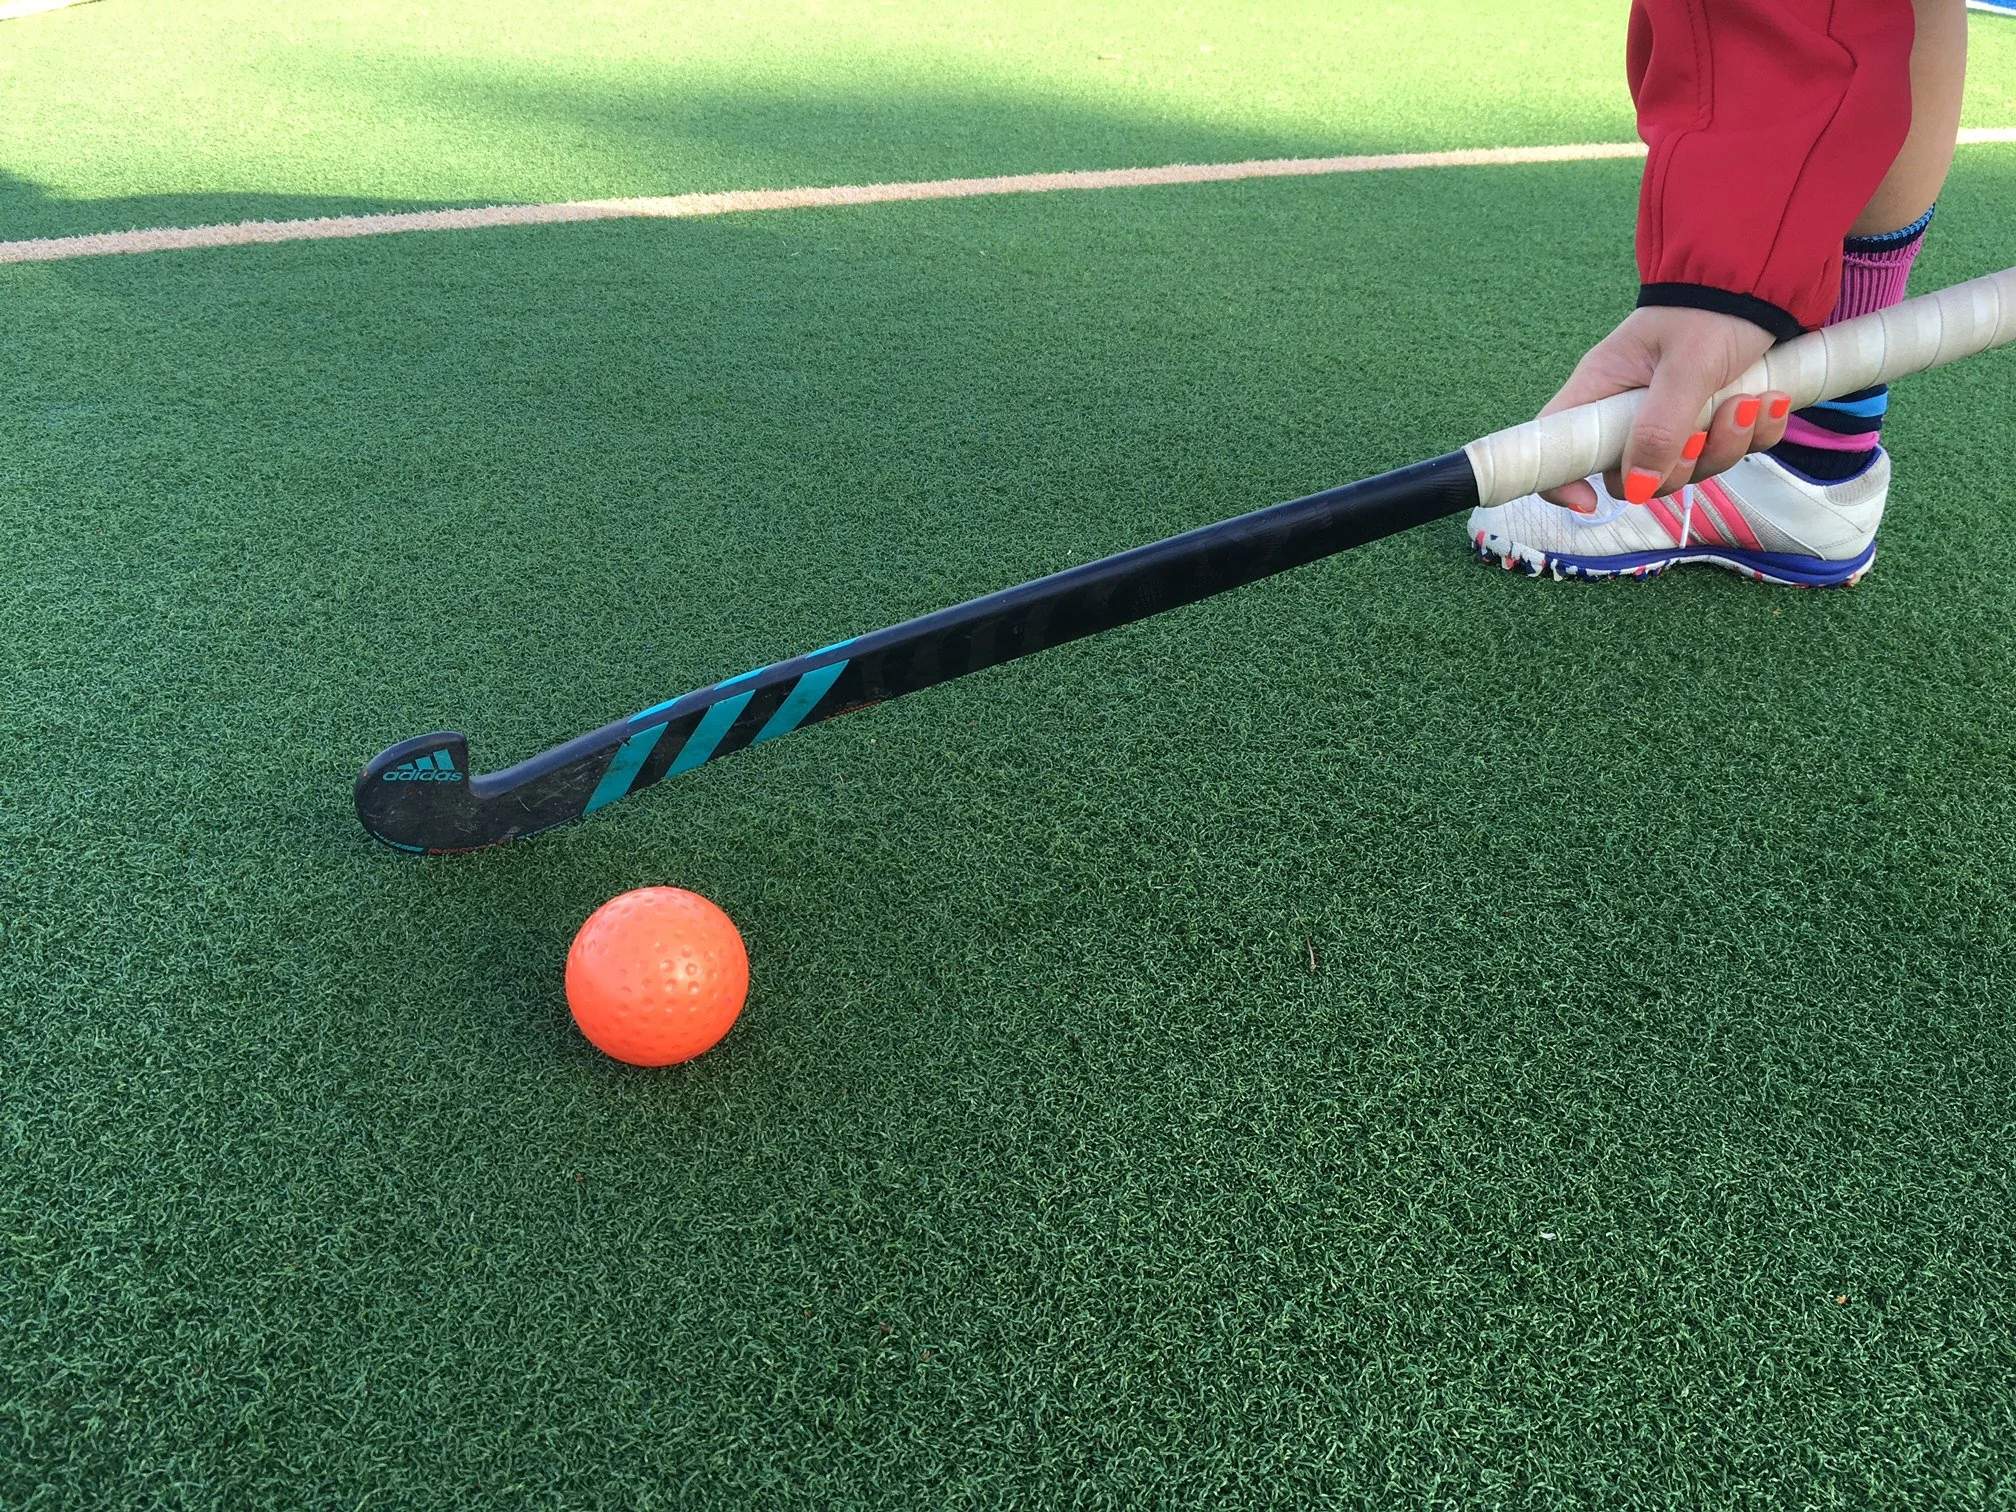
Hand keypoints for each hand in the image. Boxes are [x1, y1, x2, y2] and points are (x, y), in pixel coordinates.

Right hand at [1538, 306, 1792, 512]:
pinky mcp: (1714, 421)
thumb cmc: (1712, 309)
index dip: (1562, 481)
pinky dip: (1757, 434)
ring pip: (1689, 469)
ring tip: (1752, 402)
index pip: (1557, 446)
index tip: (1591, 501)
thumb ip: (1659, 427)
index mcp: (1603, 390)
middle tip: (1707, 427)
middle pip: (1636, 476)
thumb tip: (1636, 488)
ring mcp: (1674, 421)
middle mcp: (1631, 412)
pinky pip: (1733, 453)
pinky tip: (1771, 400)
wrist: (1766, 280)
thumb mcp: (1685, 366)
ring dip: (1728, 443)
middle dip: (1681, 464)